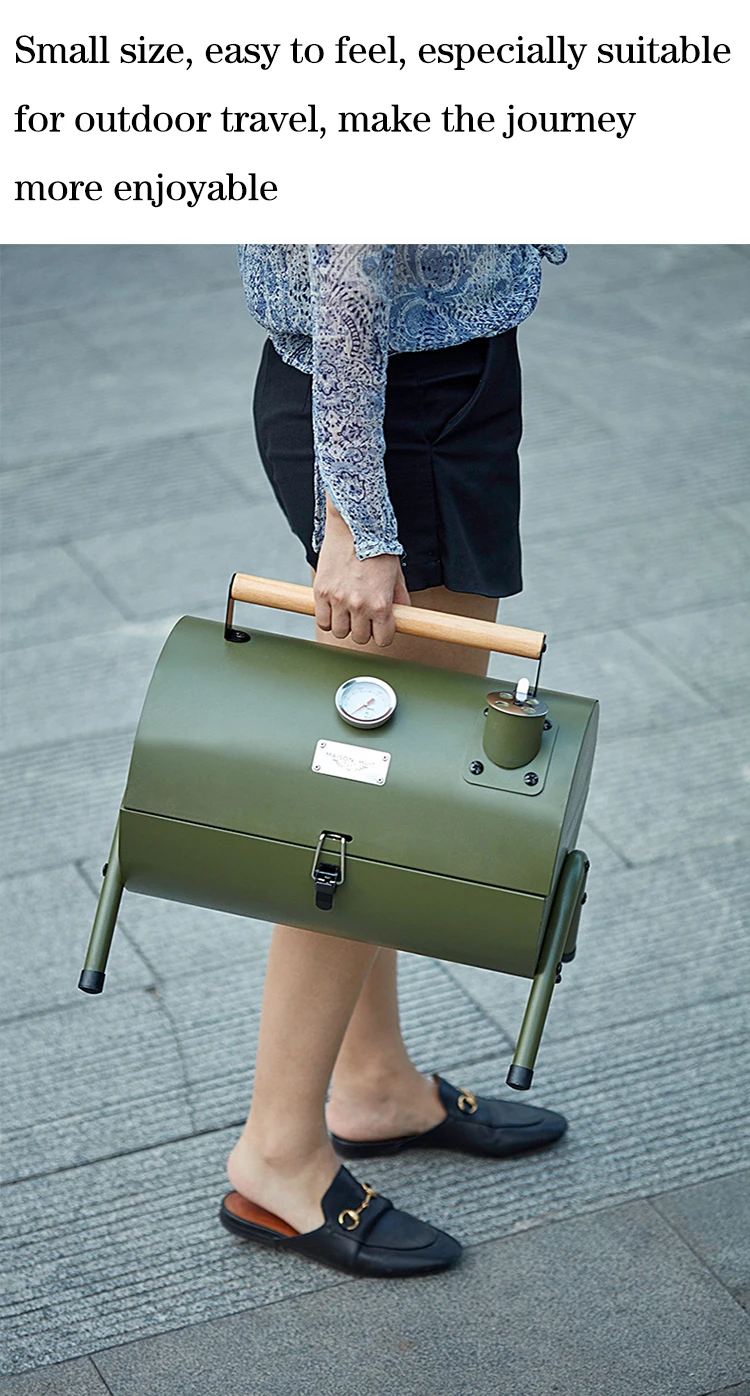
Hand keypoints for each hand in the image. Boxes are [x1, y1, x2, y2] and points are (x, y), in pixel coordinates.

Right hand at [314, 500, 409, 645]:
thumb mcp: (396, 576)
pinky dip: (328, 619)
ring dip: (345, 625)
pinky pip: (322, 621)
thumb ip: (400, 600)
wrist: (355, 526)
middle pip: (359, 638)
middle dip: (364, 630)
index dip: (383, 635)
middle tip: (364, 617)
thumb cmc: (378, 548)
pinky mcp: (321, 592)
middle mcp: (359, 605)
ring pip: (340, 632)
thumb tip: (403, 617)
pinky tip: (334, 608)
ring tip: (348, 612)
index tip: (381, 629)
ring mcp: (338, 599)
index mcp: (381, 604)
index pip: (382, 640)